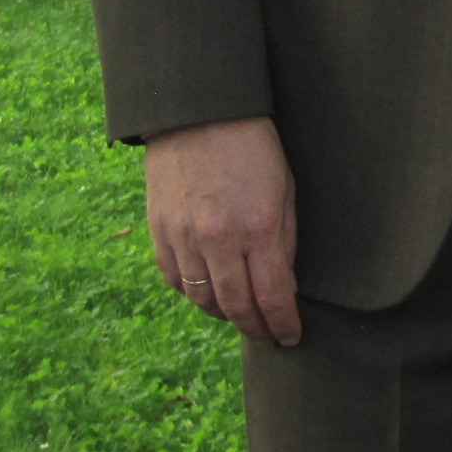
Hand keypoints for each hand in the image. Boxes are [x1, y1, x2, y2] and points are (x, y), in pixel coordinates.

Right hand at [145, 116, 300, 345]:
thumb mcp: (285, 189)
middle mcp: (218, 239)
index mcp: (258, 227)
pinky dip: (193, 294)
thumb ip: (284, 239)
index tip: (292, 335)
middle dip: (256, 328)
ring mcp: (184, 238)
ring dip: (225, 316)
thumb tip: (283, 283)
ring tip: (242, 318)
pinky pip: (176, 280)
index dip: (283, 323)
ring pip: (202, 300)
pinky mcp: (159, 232)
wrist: (200, 115)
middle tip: (269, 336)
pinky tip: (210, 294)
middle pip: (236, 306)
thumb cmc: (254, 147)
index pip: (272, 296)